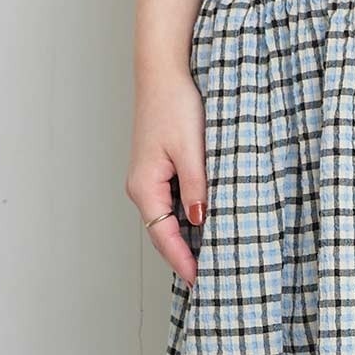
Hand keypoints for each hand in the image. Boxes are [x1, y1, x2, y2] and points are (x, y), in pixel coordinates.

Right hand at [125, 67, 206, 286]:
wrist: (164, 71)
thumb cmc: (175, 105)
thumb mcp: (192, 150)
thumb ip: (197, 188)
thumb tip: (200, 221)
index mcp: (145, 186)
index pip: (164, 237)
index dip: (183, 262)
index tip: (201, 283)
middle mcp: (141, 187)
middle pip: (164, 234)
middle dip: (184, 258)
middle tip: (212, 282)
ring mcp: (149, 179)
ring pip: (169, 221)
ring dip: (187, 241)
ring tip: (212, 261)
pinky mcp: (158, 170)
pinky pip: (172, 205)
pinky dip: (188, 221)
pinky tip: (206, 228)